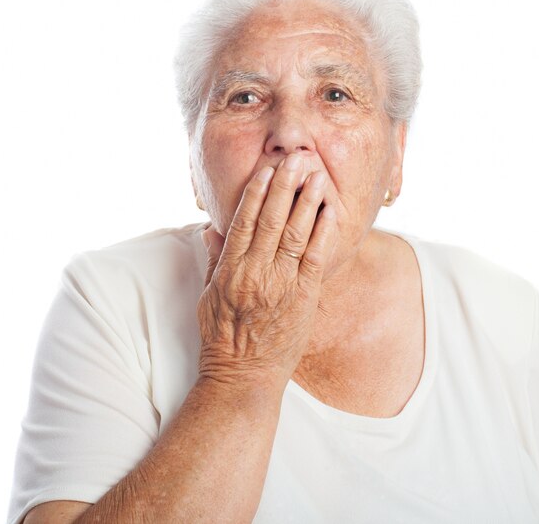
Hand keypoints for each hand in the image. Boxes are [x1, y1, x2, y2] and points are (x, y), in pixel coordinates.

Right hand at [196, 153, 336, 391]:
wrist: (244, 377)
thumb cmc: (222, 338)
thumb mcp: (207, 297)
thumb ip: (213, 259)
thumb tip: (211, 227)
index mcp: (230, 270)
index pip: (244, 222)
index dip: (257, 193)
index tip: (267, 169)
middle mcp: (256, 273)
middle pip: (272, 221)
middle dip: (286, 187)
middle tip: (297, 160)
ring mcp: (282, 285)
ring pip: (297, 234)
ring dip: (308, 202)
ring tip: (317, 176)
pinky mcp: (304, 297)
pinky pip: (317, 259)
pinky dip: (324, 233)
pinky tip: (330, 212)